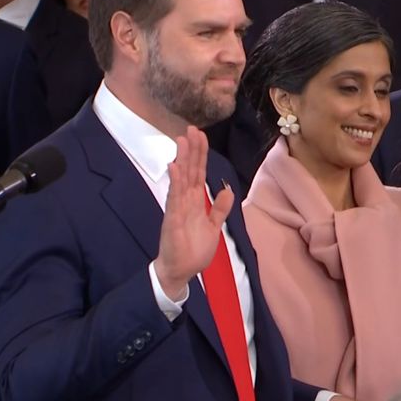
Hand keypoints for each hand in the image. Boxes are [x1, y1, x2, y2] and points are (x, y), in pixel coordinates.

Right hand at [153, 126, 234, 299]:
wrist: (180, 271)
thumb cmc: (193, 250)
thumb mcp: (213, 227)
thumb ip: (220, 209)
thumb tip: (227, 190)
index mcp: (195, 202)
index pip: (199, 173)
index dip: (201, 155)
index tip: (201, 136)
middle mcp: (185, 201)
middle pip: (190, 171)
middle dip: (192, 150)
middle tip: (192, 129)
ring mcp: (178, 208)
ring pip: (181, 179)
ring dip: (182, 159)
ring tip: (182, 140)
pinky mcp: (173, 219)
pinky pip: (174, 198)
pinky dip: (175, 182)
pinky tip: (175, 167)